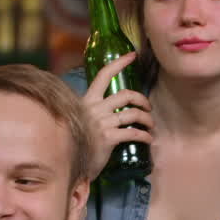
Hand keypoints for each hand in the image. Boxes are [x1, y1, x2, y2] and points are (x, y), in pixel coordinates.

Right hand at [82, 51, 153, 178]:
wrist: (69, 164)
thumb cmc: (78, 143)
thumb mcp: (82, 121)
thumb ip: (93, 113)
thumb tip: (110, 110)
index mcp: (86, 101)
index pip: (103, 75)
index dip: (119, 63)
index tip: (132, 55)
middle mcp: (94, 109)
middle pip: (125, 94)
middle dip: (141, 99)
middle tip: (147, 107)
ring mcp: (101, 123)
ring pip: (133, 113)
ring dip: (146, 118)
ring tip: (150, 125)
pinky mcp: (108, 138)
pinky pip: (133, 132)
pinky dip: (145, 135)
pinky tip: (148, 139)